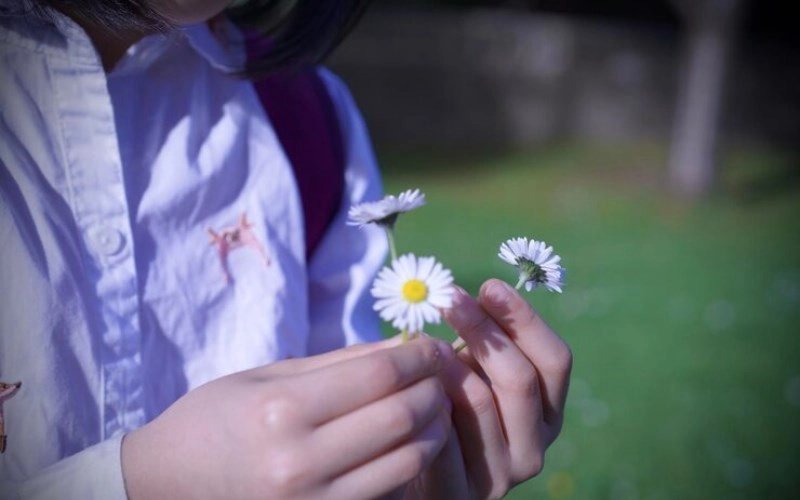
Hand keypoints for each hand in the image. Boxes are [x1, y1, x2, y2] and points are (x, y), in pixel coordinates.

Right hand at [122, 336, 453, 498]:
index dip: (418, 356)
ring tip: (434, 405)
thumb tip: (405, 347)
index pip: (378, 375)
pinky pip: (388, 491)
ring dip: (433, 428)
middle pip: (400, 417)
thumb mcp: (268, 376)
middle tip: (441, 373)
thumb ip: (340, 363)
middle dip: (434, 389)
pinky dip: (410, 462)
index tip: (432, 346)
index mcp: (281, 410)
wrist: (168, 485)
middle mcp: (298, 461)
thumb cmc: (215, 419)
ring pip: (406, 460)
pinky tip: (409, 441)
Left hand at [413, 279, 571, 498]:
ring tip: (423, 341)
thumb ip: (481, 341)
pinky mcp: (459, 493)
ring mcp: (500, 476)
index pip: (556, 360)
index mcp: (547, 412)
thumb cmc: (442, 406)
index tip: (489, 285)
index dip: (524, 318)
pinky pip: (443, 436)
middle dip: (483, 329)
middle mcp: (534, 447)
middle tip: (448, 297)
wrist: (403, 465)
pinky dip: (426, 402)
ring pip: (481, 402)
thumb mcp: (469, 370)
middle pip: (521, 378)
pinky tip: (409, 383)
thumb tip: (477, 291)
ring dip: (448, 363)